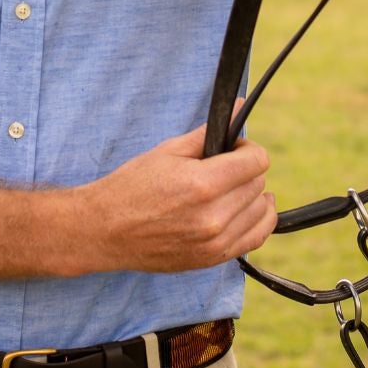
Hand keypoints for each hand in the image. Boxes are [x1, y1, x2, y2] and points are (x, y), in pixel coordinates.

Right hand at [85, 124, 276, 272]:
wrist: (106, 230)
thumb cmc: (132, 187)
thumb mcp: (168, 151)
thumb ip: (208, 133)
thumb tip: (238, 108)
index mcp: (203, 184)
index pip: (256, 161)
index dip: (247, 149)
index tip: (233, 149)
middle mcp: (214, 216)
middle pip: (258, 184)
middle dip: (245, 171)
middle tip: (223, 168)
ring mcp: (215, 242)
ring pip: (261, 211)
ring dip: (251, 196)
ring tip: (229, 190)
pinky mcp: (212, 259)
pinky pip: (255, 238)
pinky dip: (256, 221)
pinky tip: (244, 210)